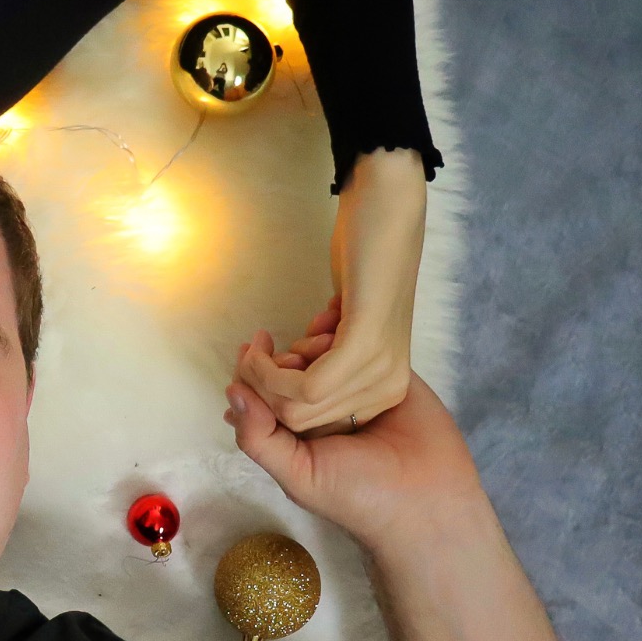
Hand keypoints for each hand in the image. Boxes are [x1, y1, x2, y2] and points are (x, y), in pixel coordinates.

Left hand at [224, 334, 484, 551]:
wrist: (427, 500)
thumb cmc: (357, 496)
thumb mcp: (298, 474)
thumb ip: (259, 437)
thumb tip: (231, 391)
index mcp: (295, 431)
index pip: (263, 392)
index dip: (253, 370)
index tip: (252, 348)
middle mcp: (321, 409)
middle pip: (289, 369)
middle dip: (282, 354)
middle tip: (291, 355)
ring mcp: (354, 391)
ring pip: (324, 353)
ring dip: (313, 339)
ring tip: (318, 337)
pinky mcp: (388, 376)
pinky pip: (362, 348)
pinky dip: (347, 332)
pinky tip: (338, 322)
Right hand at [236, 148, 425, 434]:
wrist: (385, 214)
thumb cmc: (363, 265)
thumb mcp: (343, 330)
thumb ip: (323, 363)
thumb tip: (277, 392)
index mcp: (385, 391)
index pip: (314, 426)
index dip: (272, 405)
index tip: (252, 374)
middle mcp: (389, 389)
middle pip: (301, 422)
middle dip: (261, 391)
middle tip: (253, 354)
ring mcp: (380, 370)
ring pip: (297, 407)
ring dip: (263, 374)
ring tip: (266, 342)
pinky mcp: (365, 346)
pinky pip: (306, 386)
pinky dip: (270, 369)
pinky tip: (264, 343)